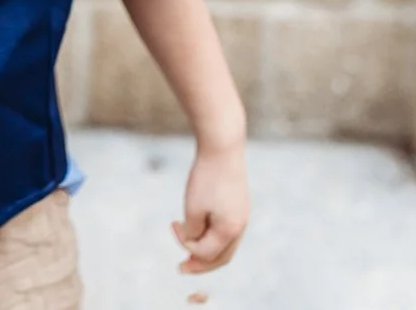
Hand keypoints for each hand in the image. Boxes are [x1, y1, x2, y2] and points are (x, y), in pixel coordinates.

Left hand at [173, 140, 247, 274]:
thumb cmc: (206, 178)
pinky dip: (213, 237)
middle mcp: (241, 227)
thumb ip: (191, 232)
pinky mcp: (240, 206)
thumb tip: (191, 244)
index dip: (186, 247)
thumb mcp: (193, 208)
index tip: (173, 226)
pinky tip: (200, 229)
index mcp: (230, 230)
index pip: (206, 253)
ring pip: (226, 246)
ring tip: (189, 250)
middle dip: (200, 264)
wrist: (222, 148)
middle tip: (182, 267)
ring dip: (207, 251)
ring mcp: (242, 216)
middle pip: (221, 257)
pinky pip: (227, 231)